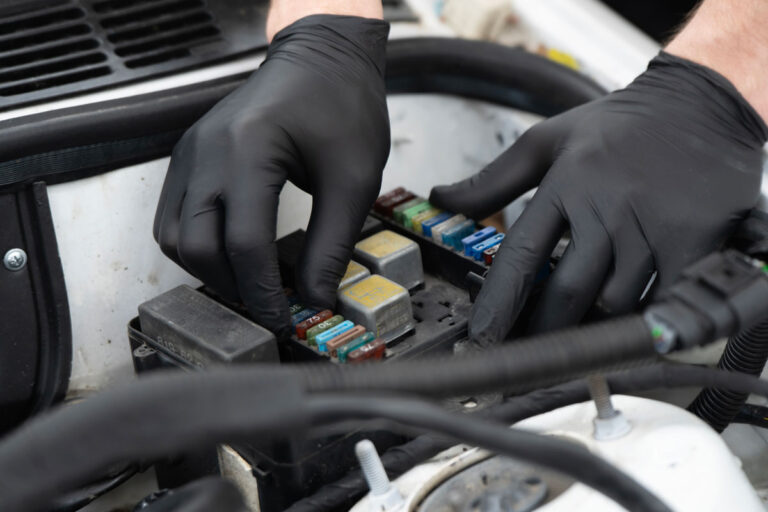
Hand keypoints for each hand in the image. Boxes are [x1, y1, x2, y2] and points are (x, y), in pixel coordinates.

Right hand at [153, 15, 389, 336]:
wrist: (323, 60)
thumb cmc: (342, 106)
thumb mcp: (353, 180)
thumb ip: (332, 245)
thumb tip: (317, 299)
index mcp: (248, 151)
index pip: (244, 244)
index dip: (262, 292)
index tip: (282, 318)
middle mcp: (206, 150)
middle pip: (196, 246)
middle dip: (230, 285)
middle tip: (266, 304)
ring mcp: (190, 151)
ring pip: (173, 236)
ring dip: (207, 268)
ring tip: (249, 281)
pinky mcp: (189, 154)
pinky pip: (173, 214)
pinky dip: (196, 243)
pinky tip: (232, 251)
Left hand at [430, 52, 766, 344]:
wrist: (700, 104)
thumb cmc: (618, 126)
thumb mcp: (546, 141)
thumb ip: (492, 179)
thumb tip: (440, 197)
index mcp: (564, 184)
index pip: (521, 257)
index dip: (499, 305)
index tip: (482, 338)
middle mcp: (606, 208)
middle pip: (568, 292)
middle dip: (545, 330)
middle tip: (531, 351)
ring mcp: (651, 226)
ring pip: (614, 302)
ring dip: (594, 323)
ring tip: (580, 331)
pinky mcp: (694, 240)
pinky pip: (662, 298)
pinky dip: (643, 317)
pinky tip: (630, 320)